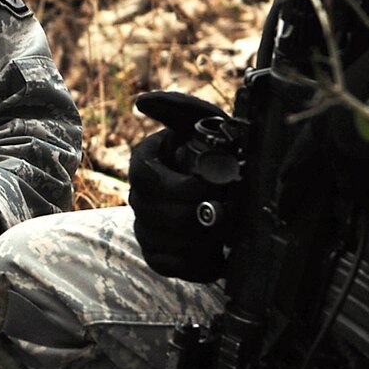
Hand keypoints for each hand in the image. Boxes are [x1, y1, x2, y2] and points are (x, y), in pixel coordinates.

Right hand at [129, 91, 240, 282]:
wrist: (225, 186)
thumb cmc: (211, 150)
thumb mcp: (199, 122)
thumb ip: (176, 108)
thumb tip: (143, 103)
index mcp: (143, 164)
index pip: (144, 179)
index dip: (179, 187)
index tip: (211, 185)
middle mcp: (138, 198)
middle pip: (156, 215)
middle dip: (199, 214)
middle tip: (230, 209)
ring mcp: (145, 228)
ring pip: (164, 242)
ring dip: (202, 239)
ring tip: (228, 231)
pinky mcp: (157, 254)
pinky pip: (168, 266)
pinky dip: (196, 264)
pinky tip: (218, 253)